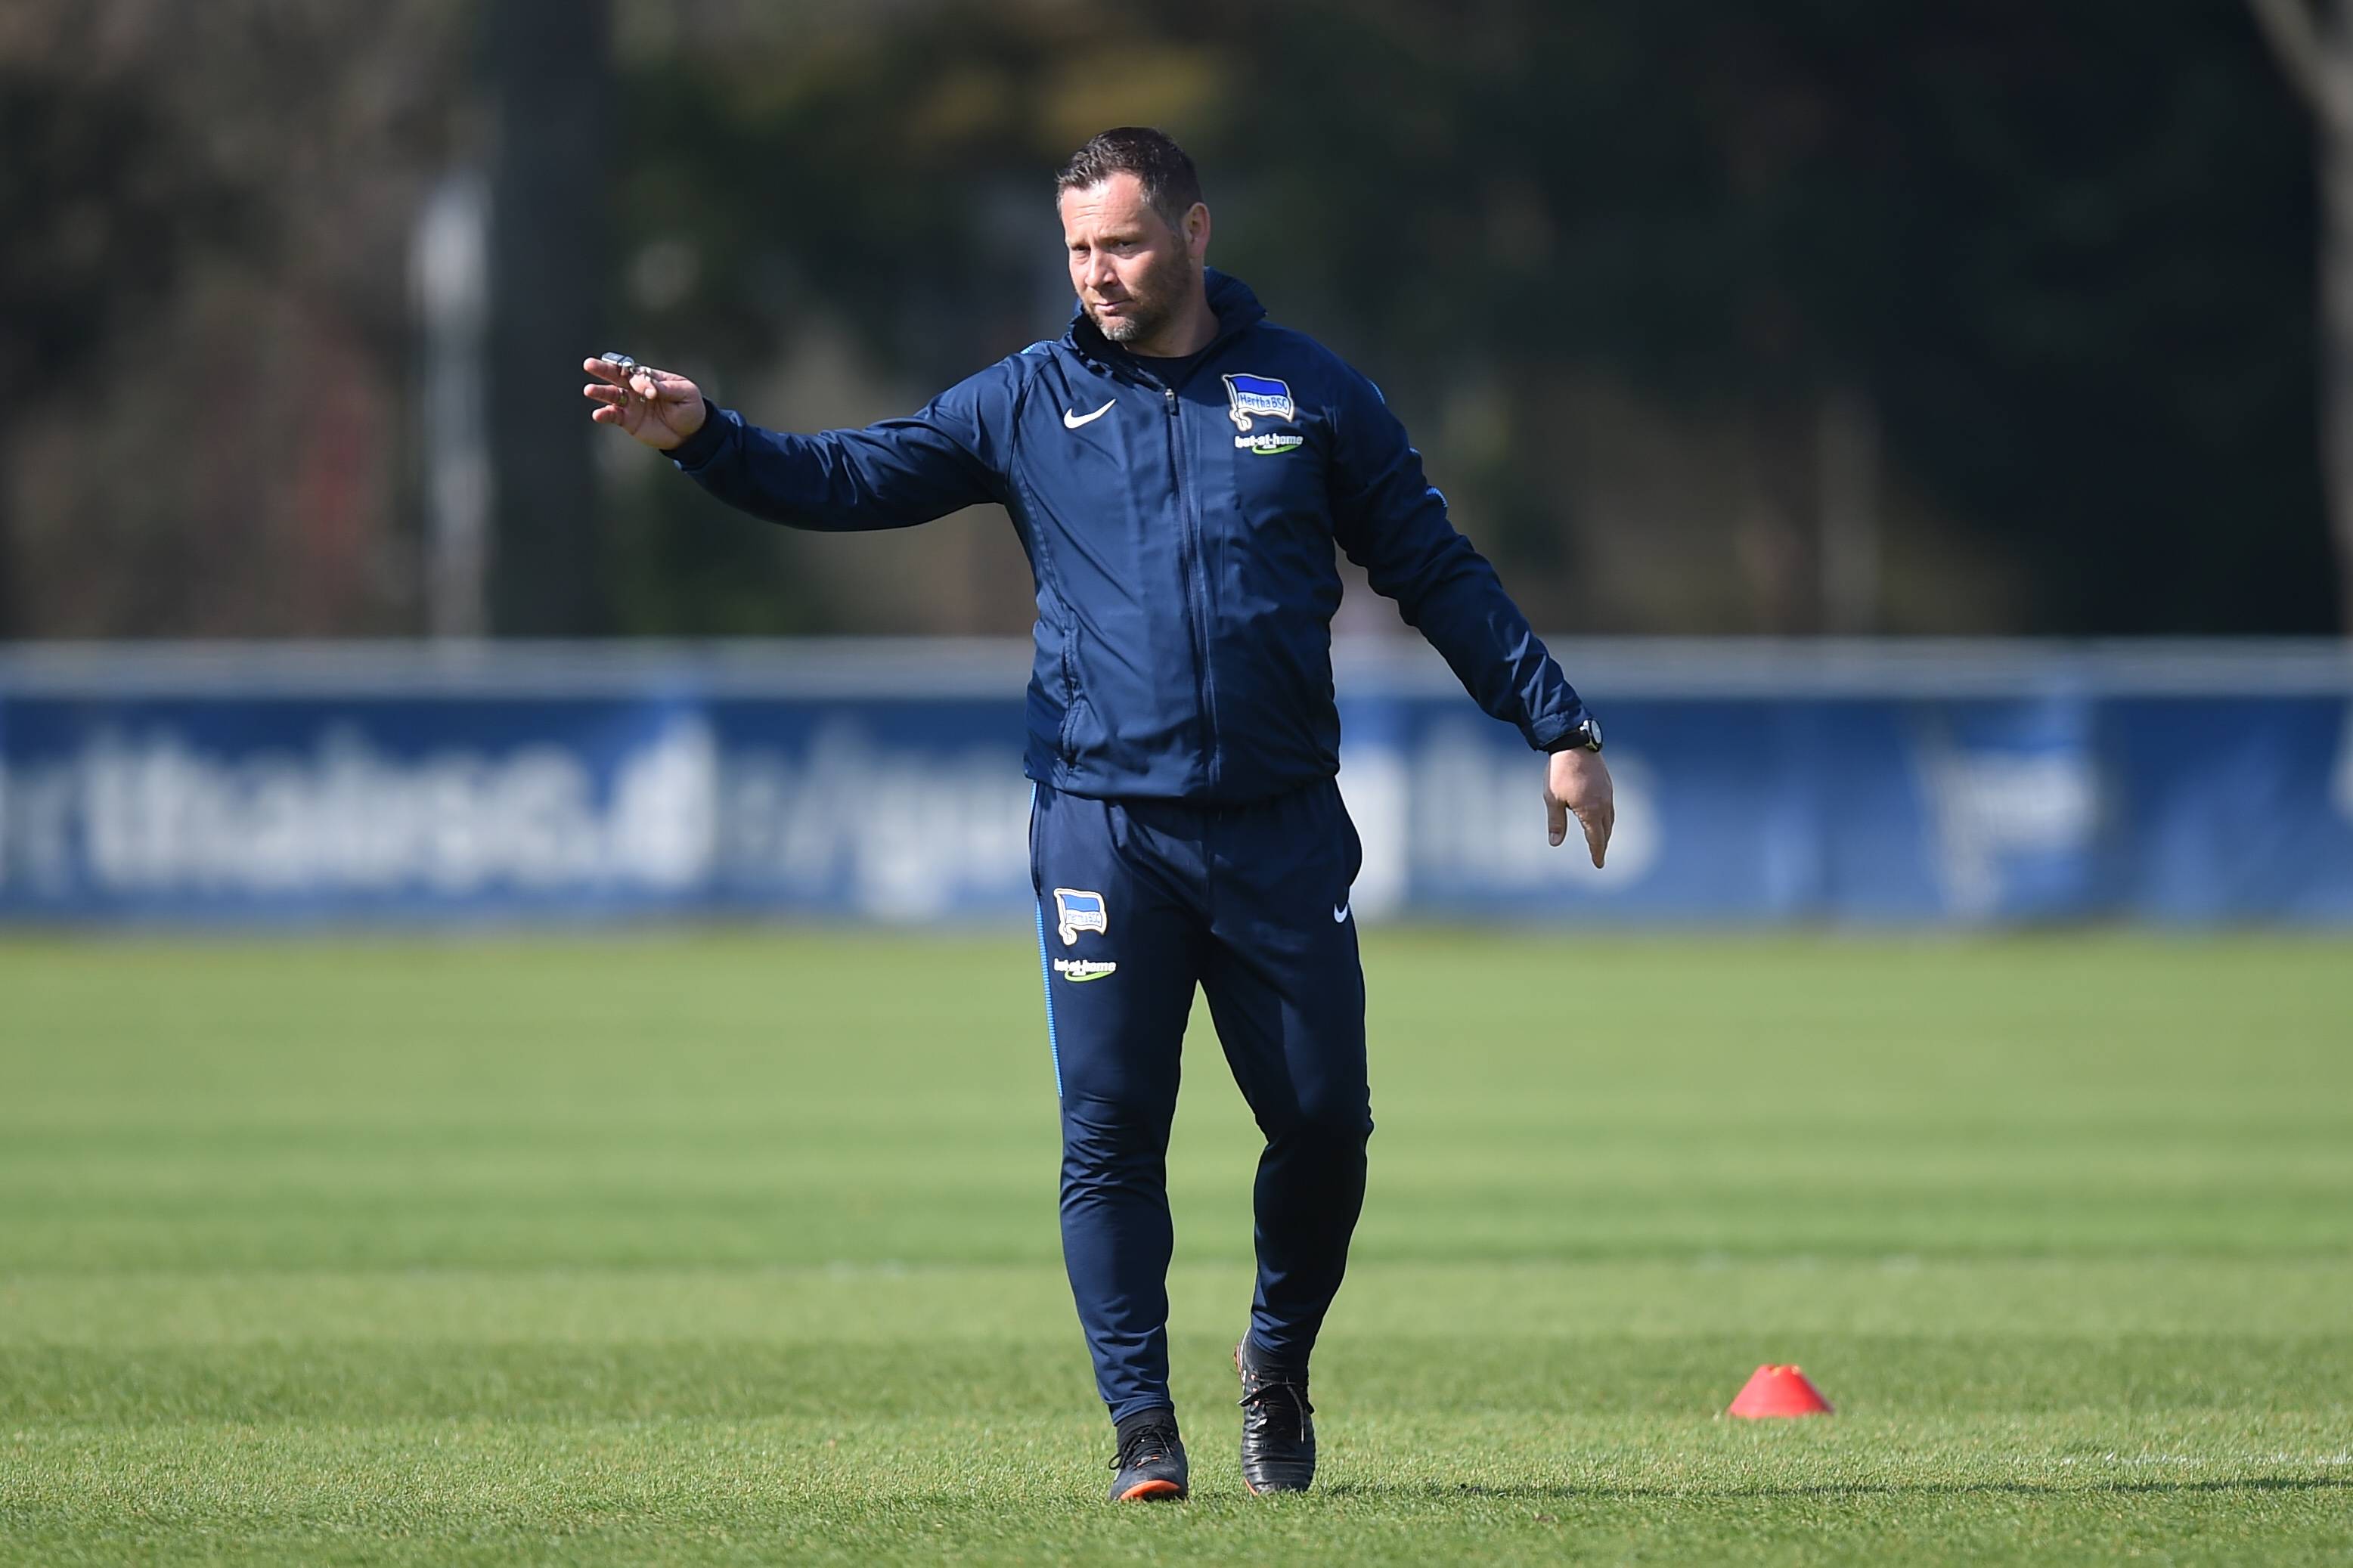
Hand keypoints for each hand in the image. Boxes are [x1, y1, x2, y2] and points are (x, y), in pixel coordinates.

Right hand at [581, 357, 706, 449]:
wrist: (691, 433)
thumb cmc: (690, 407)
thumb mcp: (686, 394)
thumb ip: (668, 389)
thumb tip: (651, 387)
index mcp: (650, 377)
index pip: (638, 373)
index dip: (640, 381)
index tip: (651, 393)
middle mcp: (636, 388)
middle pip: (616, 376)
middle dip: (603, 370)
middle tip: (589, 364)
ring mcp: (630, 404)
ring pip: (611, 395)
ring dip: (600, 392)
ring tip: (589, 390)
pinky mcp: (628, 420)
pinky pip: (613, 416)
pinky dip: (605, 415)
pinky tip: (598, 414)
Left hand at [1545, 748, 1614, 867]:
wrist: (1574, 744)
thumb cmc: (1560, 772)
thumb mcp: (1553, 799)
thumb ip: (1556, 822)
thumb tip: (1555, 843)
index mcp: (1590, 811)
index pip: (1596, 838)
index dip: (1597, 852)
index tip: (1598, 863)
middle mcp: (1603, 804)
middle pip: (1606, 830)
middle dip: (1603, 844)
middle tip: (1599, 855)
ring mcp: (1607, 793)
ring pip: (1610, 818)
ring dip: (1606, 831)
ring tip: (1601, 839)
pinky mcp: (1607, 783)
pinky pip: (1610, 806)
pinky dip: (1607, 816)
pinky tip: (1601, 816)